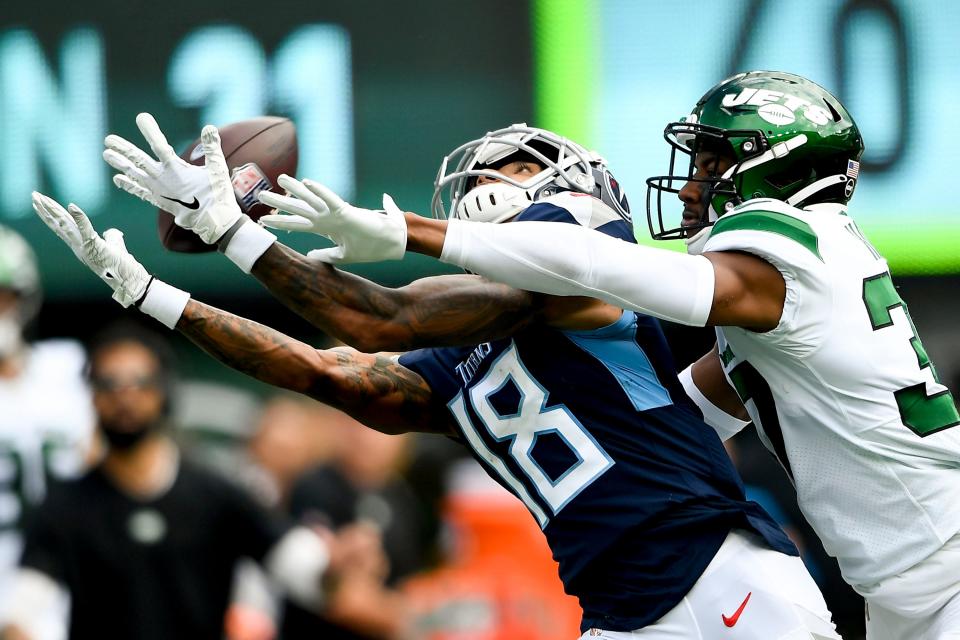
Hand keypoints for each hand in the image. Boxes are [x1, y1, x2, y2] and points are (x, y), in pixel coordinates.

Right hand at [31, 192, 150, 306]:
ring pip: (65, 225)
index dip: (51, 215)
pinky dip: (79, 217)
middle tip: (34, 195)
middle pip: (59, 223)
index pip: (62, 226)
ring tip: (40, 199)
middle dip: (45, 209)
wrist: (127, 279)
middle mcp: (78, 245)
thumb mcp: (115, 246)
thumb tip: (111, 231)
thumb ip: (111, 237)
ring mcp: (84, 246)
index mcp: (80, 244)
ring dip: (53, 210)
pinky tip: (71, 206)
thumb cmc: (120, 265)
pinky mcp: (94, 246)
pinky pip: (85, 229)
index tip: (39, 203)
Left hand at [103, 113, 241, 243]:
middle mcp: (162, 180)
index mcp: (176, 170)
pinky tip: (117, 179)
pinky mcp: (160, 201)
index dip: (150, 131)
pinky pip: (140, 192)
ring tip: (106, 154)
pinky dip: (128, 185)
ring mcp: (159, 191)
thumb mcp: (217, 169)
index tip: (141, 117)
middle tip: (108, 139)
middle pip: (138, 161)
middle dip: (123, 149)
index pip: (159, 145)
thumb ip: (212, 147)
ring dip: (120, 164)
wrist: (214, 222)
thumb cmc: (217, 195)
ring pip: (135, 175)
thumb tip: (208, 127)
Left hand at [258, 175, 406, 263]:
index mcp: (326, 228)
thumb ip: (325, 254)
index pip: (297, 224)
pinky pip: (331, 199)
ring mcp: (336, 213)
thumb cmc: (371, 248)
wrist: (390, 245)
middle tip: (259, 195)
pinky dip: (320, 191)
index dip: (280, 222)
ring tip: (279, 179)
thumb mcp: (342, 255)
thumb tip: (309, 255)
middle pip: (298, 209)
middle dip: (279, 203)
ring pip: (311, 200)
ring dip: (294, 190)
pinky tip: (307, 183)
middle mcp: (327, 218)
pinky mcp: (347, 212)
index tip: (263, 219)